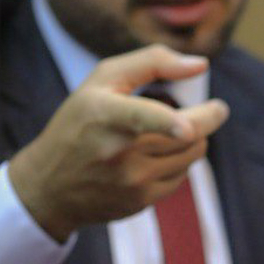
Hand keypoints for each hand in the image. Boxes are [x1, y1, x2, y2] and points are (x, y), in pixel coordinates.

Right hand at [7, 44, 230, 238]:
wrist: (48, 186)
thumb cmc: (79, 122)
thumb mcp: (100, 81)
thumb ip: (152, 62)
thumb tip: (201, 65)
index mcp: (104, 115)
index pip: (139, 118)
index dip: (167, 123)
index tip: (186, 128)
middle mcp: (118, 151)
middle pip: (190, 133)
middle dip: (209, 116)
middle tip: (216, 108)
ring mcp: (131, 181)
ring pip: (194, 152)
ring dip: (193, 138)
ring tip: (174, 131)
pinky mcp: (140, 201)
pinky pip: (182, 175)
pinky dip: (180, 161)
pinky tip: (158, 155)